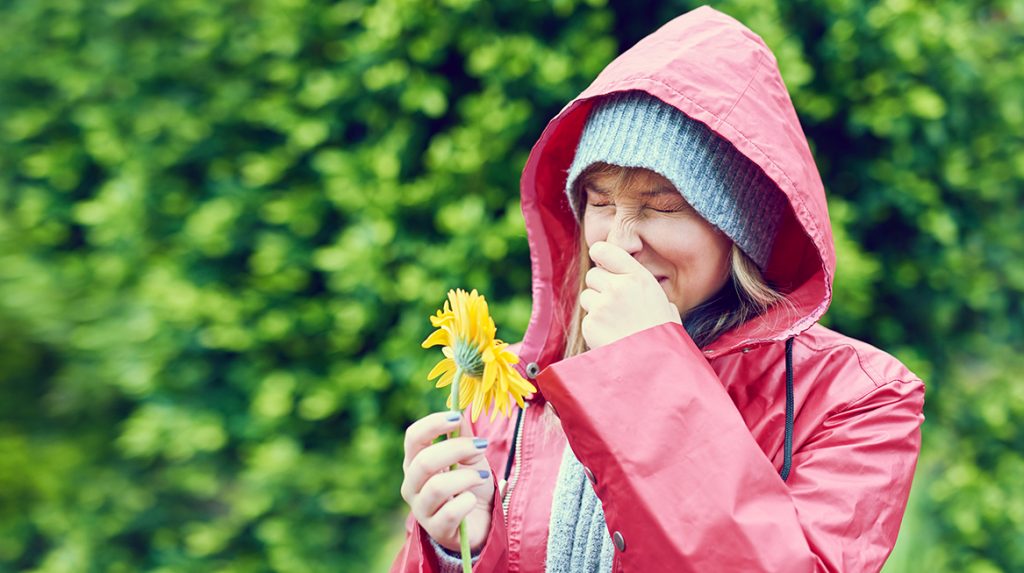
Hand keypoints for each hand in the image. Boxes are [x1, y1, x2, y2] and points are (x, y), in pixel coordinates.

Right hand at [400, 411, 494, 552]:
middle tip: (481, 446)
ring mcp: (421, 509)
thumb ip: (464, 437)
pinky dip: (466, 502)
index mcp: (416, 461)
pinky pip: (449, 513)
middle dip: (456, 449)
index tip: (456, 417)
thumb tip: (461, 412)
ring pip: (436, 487)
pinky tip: (472, 500)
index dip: (433, 424)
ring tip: (482, 477)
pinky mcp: (436, 530)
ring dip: (466, 477)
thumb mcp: (471, 457)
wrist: (482, 520)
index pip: (413, 437)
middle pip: (424, 461)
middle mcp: (412, 485)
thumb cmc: (471, 484)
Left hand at [579, 241, 681, 349]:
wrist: (656, 367)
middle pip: (592, 275)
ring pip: (587, 297)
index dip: (600, 257)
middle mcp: (618, 287)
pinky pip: (586, 319)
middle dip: (600, 287)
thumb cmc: (665, 337)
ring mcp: (602, 306)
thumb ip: (645, 290)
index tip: (603, 265)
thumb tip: (631, 283)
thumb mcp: (665, 305)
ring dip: (596, 307)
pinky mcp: (590, 325)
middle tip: (615, 305)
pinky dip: (595, 327)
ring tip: (615, 323)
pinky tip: (612, 337)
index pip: (603, 250)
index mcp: (638, 277)